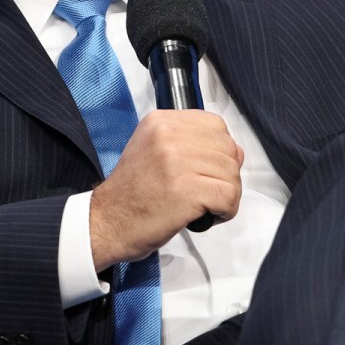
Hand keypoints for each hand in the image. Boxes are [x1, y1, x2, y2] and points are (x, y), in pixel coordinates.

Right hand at [89, 110, 242, 269]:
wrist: (107, 223)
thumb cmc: (132, 194)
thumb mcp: (155, 152)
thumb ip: (191, 145)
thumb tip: (236, 152)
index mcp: (161, 122)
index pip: (215, 125)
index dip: (219, 150)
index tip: (206, 169)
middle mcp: (169, 135)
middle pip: (228, 149)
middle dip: (226, 175)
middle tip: (208, 192)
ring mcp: (177, 161)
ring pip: (232, 173)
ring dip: (227, 195)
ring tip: (206, 206)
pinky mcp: (187, 190)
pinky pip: (229, 196)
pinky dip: (226, 211)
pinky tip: (208, 216)